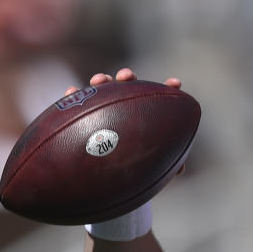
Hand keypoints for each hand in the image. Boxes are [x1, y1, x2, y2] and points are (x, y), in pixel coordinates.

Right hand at [65, 68, 186, 175]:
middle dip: (128, 77)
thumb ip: (164, 165)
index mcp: (144, 116)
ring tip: (100, 80)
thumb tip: (180, 170)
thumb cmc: (132, 168)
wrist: (102, 176)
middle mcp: (123, 108)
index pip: (157, 98)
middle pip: (126, 87)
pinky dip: (72, 95)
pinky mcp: (79, 115)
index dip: (167, 89)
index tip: (176, 84)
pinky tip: (72, 91)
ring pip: (100, 90)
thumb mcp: (149, 167)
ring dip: (101, 80)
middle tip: (127, 76)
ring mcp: (101, 109)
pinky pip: (73, 103)